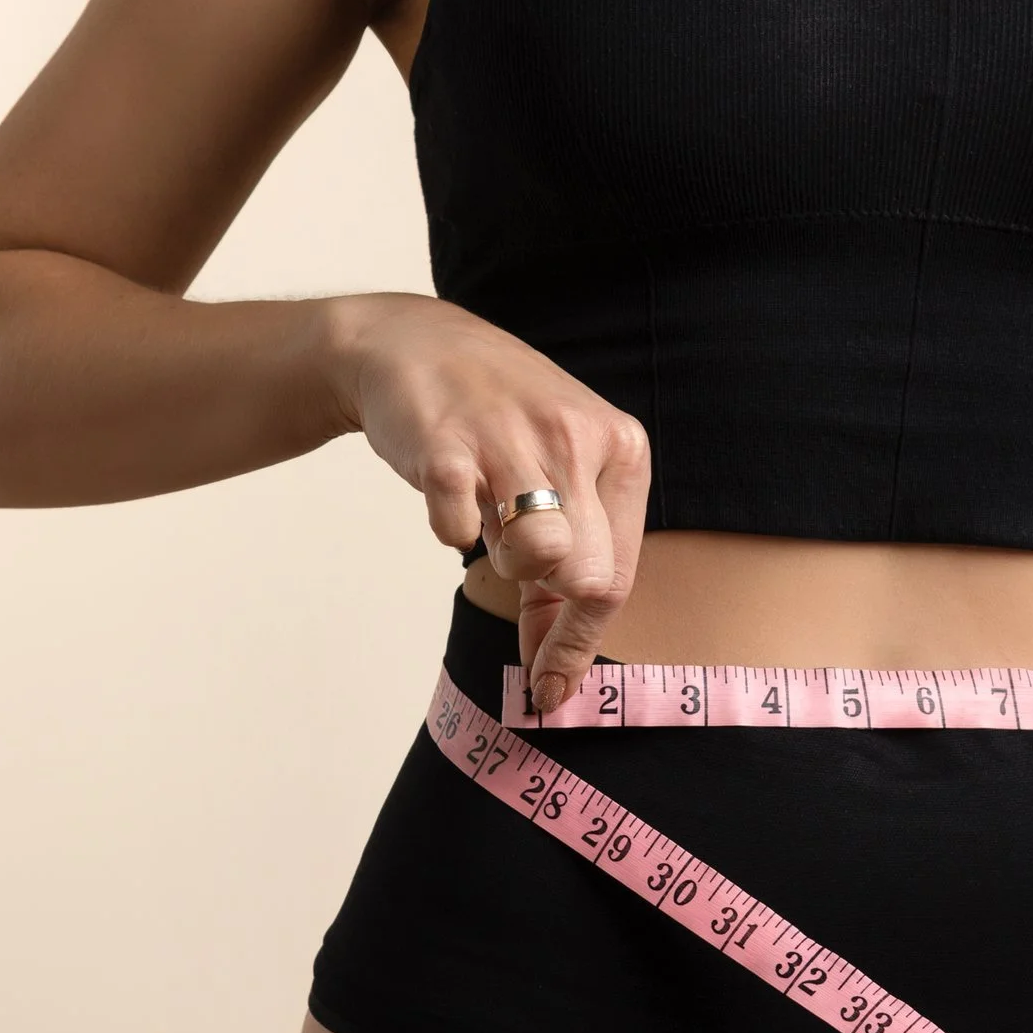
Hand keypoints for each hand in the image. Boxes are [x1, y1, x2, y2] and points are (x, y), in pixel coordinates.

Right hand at [330, 293, 651, 711]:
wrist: (412, 344)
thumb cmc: (495, 425)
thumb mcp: (562, 473)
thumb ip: (572, 564)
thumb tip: (556, 676)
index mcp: (620, 449)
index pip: (615, 576)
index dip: (580, 643)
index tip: (552, 688)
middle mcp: (578, 439)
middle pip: (585, 576)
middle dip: (546, 594)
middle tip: (514, 558)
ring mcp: (513, 437)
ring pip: (538, 556)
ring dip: (506, 564)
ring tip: (491, 523)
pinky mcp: (447, 441)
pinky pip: (457, 528)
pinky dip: (450, 529)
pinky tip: (449, 496)